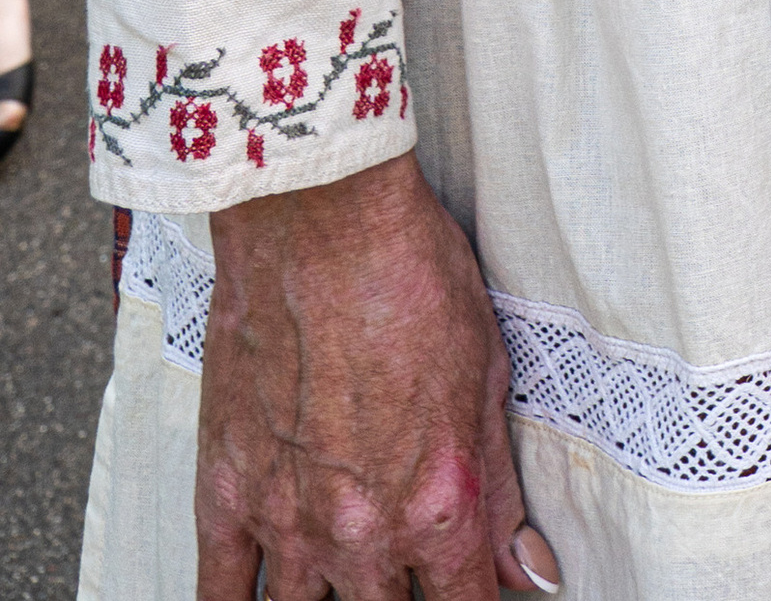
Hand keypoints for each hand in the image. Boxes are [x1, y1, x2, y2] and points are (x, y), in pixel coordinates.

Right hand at [199, 151, 559, 599]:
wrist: (321, 222)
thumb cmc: (408, 275)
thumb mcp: (489, 375)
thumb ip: (503, 488)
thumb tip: (534, 569)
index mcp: (440, 503)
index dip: (475, 600)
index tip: (470, 587)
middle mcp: (363, 530)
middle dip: (402, 598)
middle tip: (407, 567)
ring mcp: (288, 520)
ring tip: (346, 573)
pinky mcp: (225, 495)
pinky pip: (221, 595)